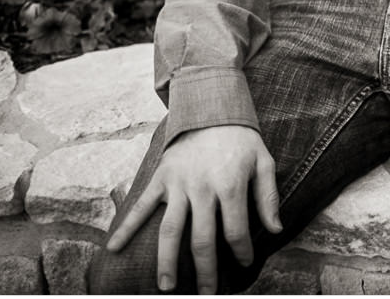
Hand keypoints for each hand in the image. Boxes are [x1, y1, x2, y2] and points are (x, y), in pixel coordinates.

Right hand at [105, 125, 280, 292]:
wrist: (210, 109)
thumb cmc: (242, 139)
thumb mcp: (264, 163)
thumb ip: (268, 198)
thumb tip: (275, 230)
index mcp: (230, 186)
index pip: (235, 230)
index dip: (241, 250)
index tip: (244, 263)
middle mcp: (201, 189)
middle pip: (202, 239)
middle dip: (204, 270)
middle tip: (205, 293)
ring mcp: (177, 185)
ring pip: (170, 230)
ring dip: (167, 261)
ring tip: (165, 286)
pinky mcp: (160, 179)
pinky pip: (141, 206)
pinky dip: (126, 227)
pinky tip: (114, 248)